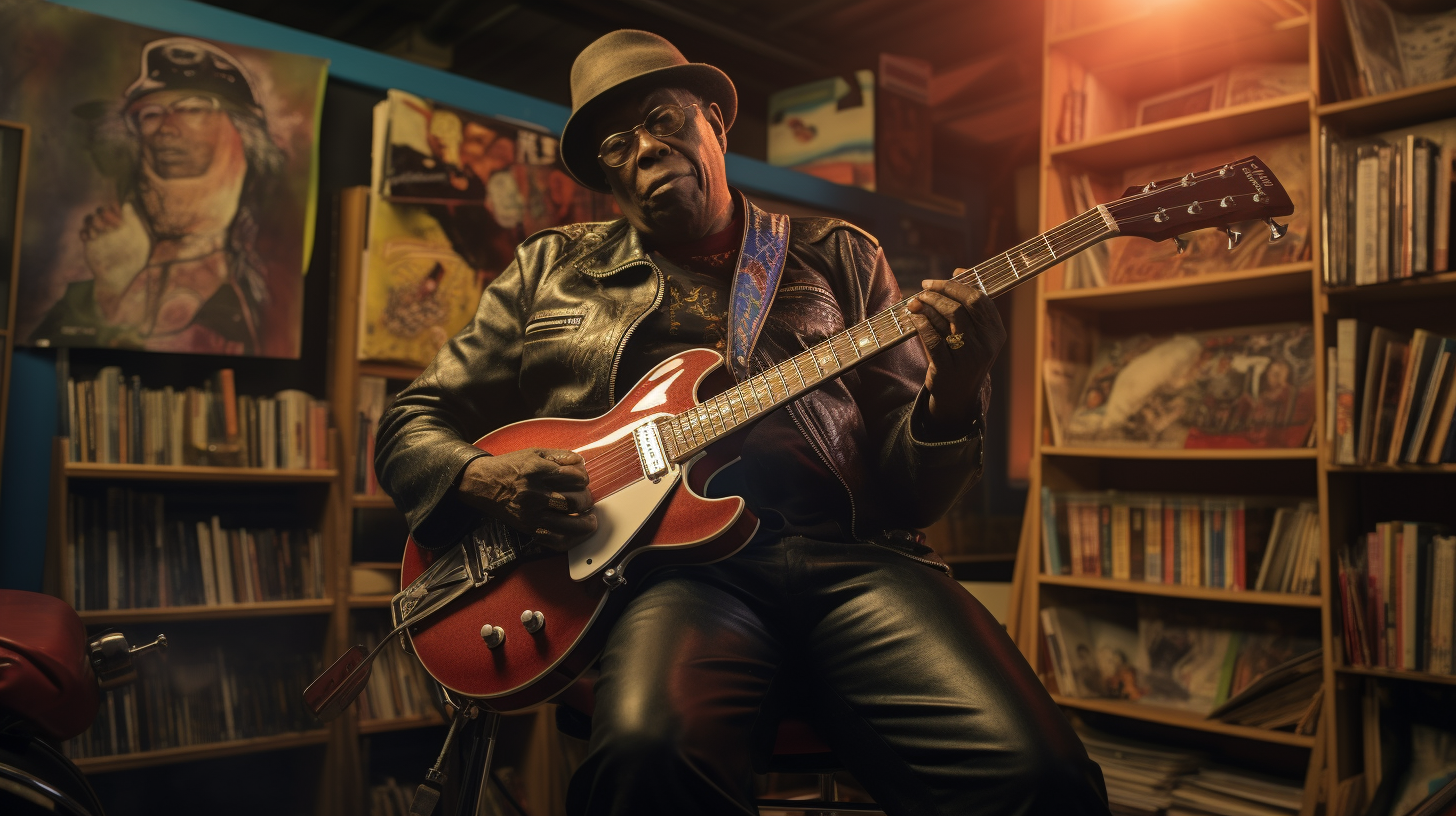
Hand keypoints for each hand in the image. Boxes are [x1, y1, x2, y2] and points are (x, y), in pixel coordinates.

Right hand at [80, 203, 150, 322]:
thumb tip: (126, 204)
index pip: (116, 208)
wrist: (118, 279)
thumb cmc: (134, 262)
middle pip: (101, 211)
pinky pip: (82, 231)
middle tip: (107, 229)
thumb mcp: (140, 242)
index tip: (118, 222)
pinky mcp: (90, 243)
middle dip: (102, 216)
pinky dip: (83, 232)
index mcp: (125, 225)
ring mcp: (100, 235)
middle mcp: (112, 228)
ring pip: (90, 218)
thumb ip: (135, 223)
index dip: (114, 210)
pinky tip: (89, 240)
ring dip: (91, 223)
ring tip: (96, 235)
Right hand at [456, 449, 595, 551]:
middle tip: (585, 498)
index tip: (581, 480)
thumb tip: (582, 464)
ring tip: (590, 519)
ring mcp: (531, 514)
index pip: (575, 478)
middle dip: (586, 500)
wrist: (483, 484)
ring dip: (585, 523)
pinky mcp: (528, 529)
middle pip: (575, 501)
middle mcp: (534, 494)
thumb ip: (561, 456)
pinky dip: (572, 540)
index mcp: (538, 471)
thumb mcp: (535, 453)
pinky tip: (577, 533)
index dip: (584, 479)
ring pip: (569, 524)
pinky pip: (555, 541)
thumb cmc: (511, 467)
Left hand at [906, 276, 1005, 430]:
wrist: (958, 397)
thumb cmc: (964, 357)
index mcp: (995, 333)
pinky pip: (932, 338)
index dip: (956, 285)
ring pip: (946, 319)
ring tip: (915, 302)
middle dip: (940, 292)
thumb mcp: (976, 334)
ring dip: (927, 305)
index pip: (979, 299)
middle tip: (924, 289)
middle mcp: (985, 345)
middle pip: (962, 306)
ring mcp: (967, 358)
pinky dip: (920, 323)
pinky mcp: (948, 369)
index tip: (937, 281)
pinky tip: (913, 318)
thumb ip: (969, 306)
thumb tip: (959, 271)